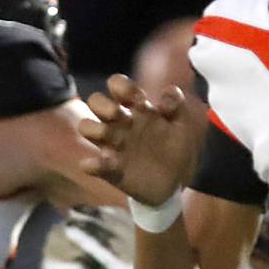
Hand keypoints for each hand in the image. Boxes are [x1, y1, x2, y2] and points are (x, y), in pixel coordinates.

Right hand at [79, 74, 200, 206]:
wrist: (174, 183)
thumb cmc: (173, 148)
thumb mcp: (181, 125)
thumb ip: (176, 105)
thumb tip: (164, 99)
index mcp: (137, 109)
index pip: (119, 86)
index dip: (121, 85)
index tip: (136, 98)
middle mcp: (120, 124)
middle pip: (96, 101)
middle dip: (102, 104)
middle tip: (117, 114)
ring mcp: (113, 145)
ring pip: (87, 127)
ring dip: (93, 128)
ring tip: (109, 137)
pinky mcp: (111, 169)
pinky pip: (95, 165)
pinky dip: (95, 164)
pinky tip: (107, 161)